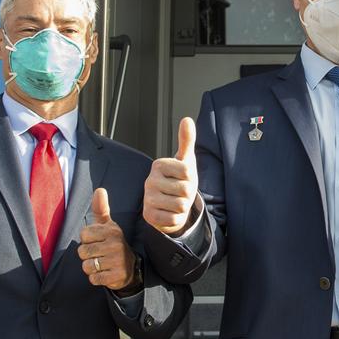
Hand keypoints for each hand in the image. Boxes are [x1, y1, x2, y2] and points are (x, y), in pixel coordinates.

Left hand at [79, 188, 136, 290]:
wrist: (129, 266)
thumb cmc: (112, 243)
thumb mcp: (108, 225)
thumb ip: (100, 209)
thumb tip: (100, 189)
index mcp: (111, 230)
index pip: (84, 234)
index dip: (86, 240)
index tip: (97, 241)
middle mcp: (115, 244)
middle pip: (82, 251)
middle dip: (87, 255)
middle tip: (99, 254)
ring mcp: (116, 260)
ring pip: (87, 266)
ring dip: (91, 268)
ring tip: (101, 263)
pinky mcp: (115, 276)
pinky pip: (94, 279)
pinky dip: (96, 278)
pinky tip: (105, 273)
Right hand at [143, 117, 198, 235]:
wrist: (171, 205)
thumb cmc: (180, 180)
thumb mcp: (186, 160)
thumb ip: (187, 140)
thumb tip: (187, 119)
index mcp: (158, 165)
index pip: (187, 172)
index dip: (191, 178)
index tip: (184, 178)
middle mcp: (150, 181)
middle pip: (185, 190)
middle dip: (188, 194)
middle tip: (180, 192)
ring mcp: (147, 199)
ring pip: (180, 206)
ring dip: (183, 207)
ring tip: (176, 202)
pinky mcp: (149, 216)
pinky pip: (173, 219)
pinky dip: (176, 219)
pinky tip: (170, 212)